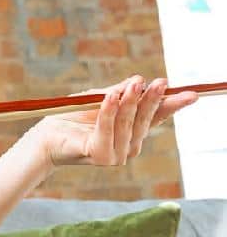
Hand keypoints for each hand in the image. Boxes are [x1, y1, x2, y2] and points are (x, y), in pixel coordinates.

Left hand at [30, 75, 198, 167]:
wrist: (44, 137)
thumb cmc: (71, 118)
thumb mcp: (99, 99)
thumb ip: (119, 92)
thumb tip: (139, 80)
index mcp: (130, 133)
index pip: (156, 118)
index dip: (172, 106)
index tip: (192, 94)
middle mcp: (127, 147)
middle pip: (144, 120)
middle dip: (153, 100)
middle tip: (161, 81)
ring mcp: (115, 155)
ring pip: (126, 124)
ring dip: (129, 102)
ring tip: (134, 83)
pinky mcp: (99, 156)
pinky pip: (106, 129)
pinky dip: (108, 112)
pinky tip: (111, 96)